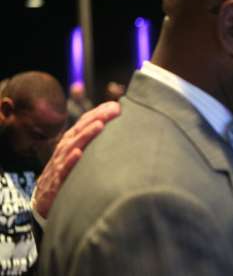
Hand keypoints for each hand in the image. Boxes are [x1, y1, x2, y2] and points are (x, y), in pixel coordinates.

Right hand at [33, 101, 120, 218]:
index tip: (117, 106)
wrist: (43, 200)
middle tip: (114, 110)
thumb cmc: (66, 173)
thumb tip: (117, 133)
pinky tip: (78, 154)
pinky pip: (63, 170)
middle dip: (97, 118)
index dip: (99, 113)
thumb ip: (94, 144)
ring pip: (72, 146)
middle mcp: (65, 149)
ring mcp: (60, 163)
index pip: (85, 123)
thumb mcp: (79, 156)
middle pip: (81, 130)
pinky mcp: (56, 181)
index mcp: (71, 141)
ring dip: (86, 135)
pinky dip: (70, 161)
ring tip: (99, 125)